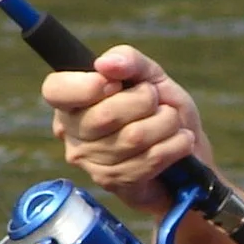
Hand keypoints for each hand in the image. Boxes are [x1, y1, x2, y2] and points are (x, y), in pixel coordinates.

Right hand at [42, 45, 211, 213]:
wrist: (188, 154)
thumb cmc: (161, 109)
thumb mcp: (150, 75)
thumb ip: (129, 60)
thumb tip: (104, 64)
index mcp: (71, 101)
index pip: (55, 90)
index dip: (88, 85)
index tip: (116, 84)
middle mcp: (71, 133)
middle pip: (104, 115)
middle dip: (145, 101)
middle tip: (157, 100)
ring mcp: (90, 162)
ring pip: (133, 138)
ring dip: (166, 123)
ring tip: (173, 120)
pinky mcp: (113, 183)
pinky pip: (149, 160)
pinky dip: (175, 145)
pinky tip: (181, 140)